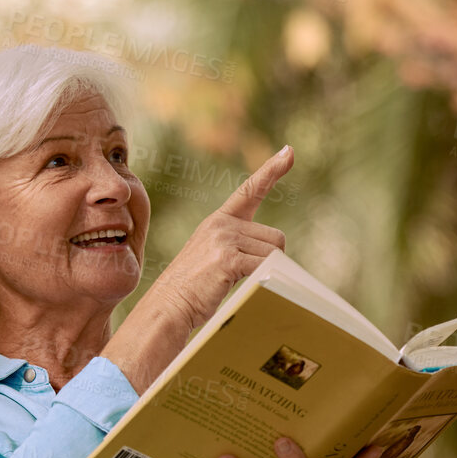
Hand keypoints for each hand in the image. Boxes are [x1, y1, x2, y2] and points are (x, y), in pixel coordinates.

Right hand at [151, 146, 293, 328]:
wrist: (168, 306)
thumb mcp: (215, 258)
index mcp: (219, 221)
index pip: (250, 191)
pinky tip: (244, 287)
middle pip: (276, 238)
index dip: (272, 170)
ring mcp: (224, 239)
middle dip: (269, 261)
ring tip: (236, 284)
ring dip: (266, 272)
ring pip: (274, 253)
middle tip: (243, 278)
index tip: (288, 151)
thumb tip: (277, 256)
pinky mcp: (228, 258)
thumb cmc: (193, 290)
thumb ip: (239, 248)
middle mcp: (222, 224)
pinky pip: (265, 266)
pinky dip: (265, 280)